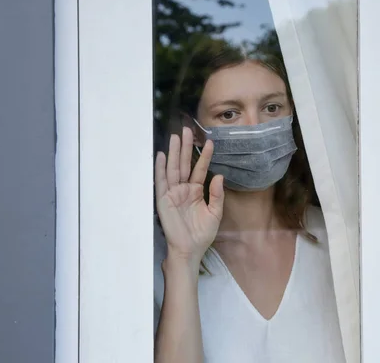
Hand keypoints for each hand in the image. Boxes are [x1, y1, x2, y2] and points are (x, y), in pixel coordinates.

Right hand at [155, 127, 224, 269]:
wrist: (189, 249)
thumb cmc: (201, 234)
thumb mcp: (214, 213)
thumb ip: (217, 194)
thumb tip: (219, 175)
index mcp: (195, 191)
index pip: (200, 169)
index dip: (205, 156)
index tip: (211, 142)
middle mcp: (183, 189)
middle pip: (184, 164)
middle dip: (186, 147)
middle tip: (188, 130)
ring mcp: (172, 193)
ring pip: (173, 168)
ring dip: (174, 153)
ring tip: (176, 137)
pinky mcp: (163, 200)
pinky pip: (161, 181)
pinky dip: (160, 168)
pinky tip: (162, 155)